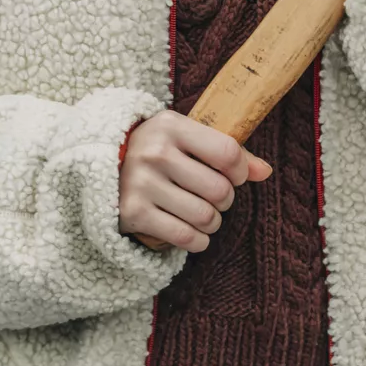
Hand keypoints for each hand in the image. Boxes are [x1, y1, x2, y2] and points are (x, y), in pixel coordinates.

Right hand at [118, 110, 271, 251]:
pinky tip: (191, 231)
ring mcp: (141, 183)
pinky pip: (186, 237)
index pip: (228, 152)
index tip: (234, 176)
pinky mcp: (133, 213)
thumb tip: (265, 171)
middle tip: (213, 197)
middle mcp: (154, 152)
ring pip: (206, 217)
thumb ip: (227, 152)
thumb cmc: (157, 151)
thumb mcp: (186, 139)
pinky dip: (197, 240)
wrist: (100, 166)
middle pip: (221, 190)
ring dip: (212, 222)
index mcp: (170, 125)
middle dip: (225, 200)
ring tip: (201, 214)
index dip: (241, 170)